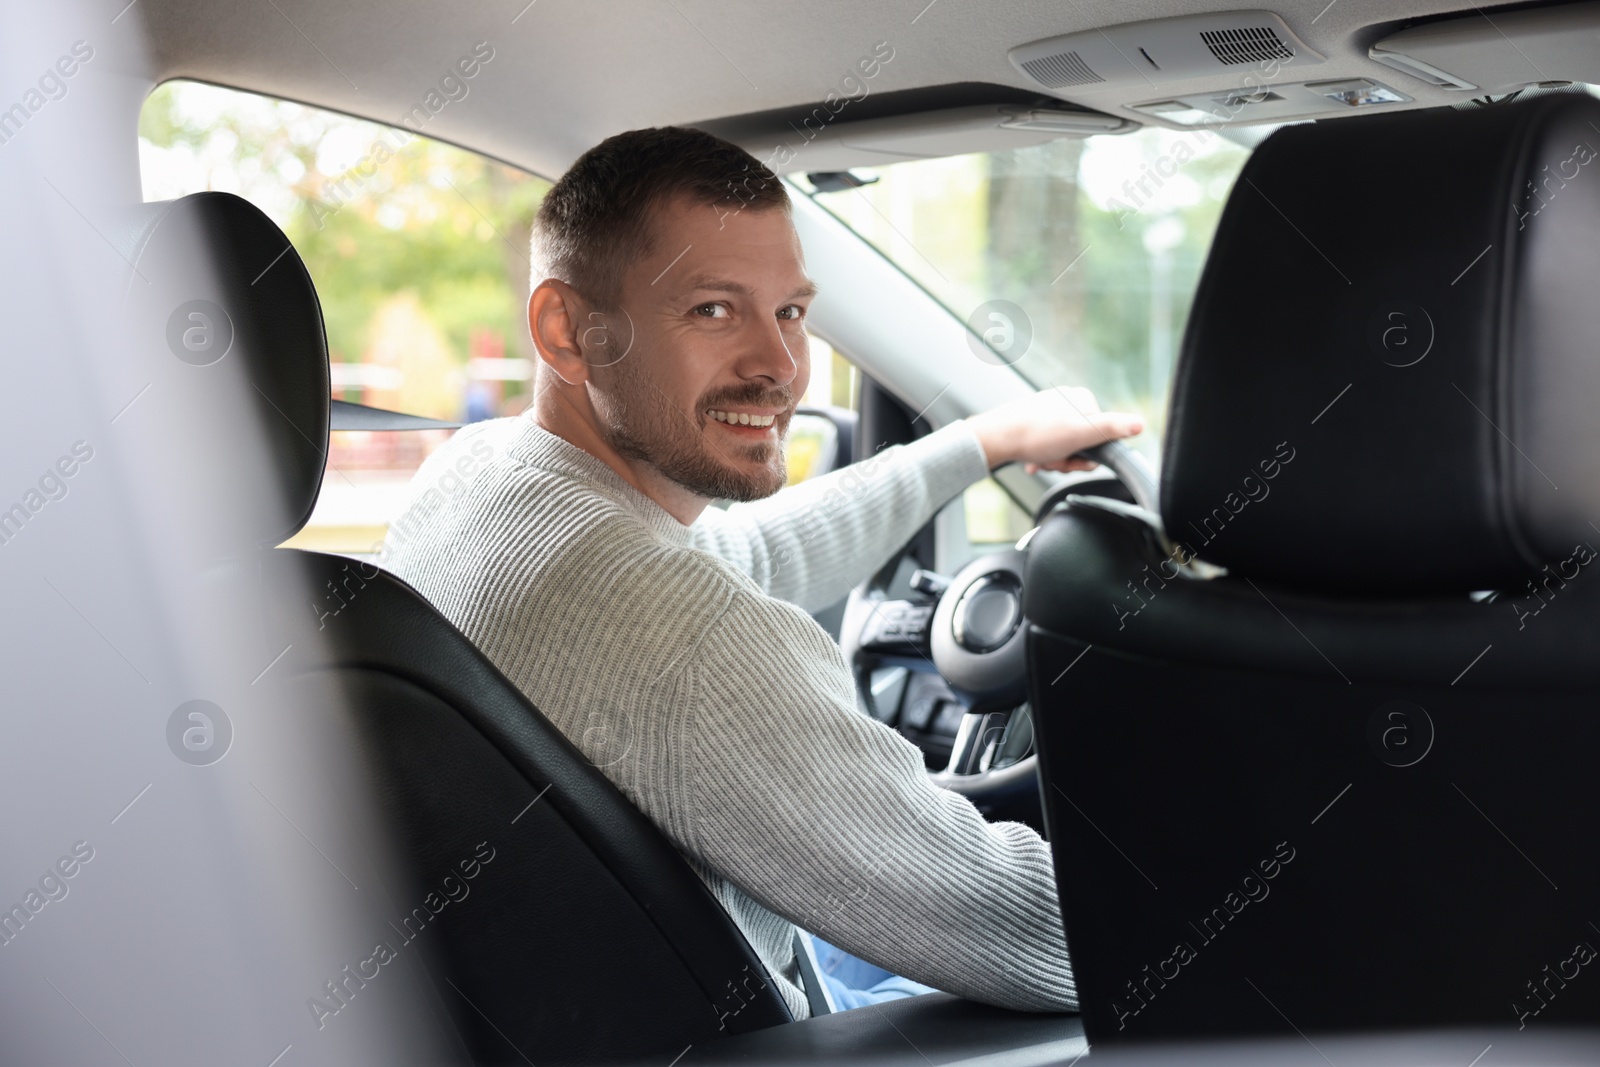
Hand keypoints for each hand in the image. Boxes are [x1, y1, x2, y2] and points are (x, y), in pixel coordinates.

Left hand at [964, 387, 1144, 472]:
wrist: (995, 438)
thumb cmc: (1036, 435)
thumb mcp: (1081, 434)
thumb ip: (1112, 429)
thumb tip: (1140, 424)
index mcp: (1082, 399)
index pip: (1100, 434)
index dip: (1088, 453)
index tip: (1075, 458)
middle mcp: (1066, 400)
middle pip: (1081, 442)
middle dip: (1068, 458)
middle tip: (1054, 460)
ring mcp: (1049, 410)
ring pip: (1063, 446)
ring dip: (1053, 460)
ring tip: (1039, 460)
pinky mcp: (1033, 421)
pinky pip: (1046, 444)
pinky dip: (1041, 456)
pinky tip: (1032, 461)